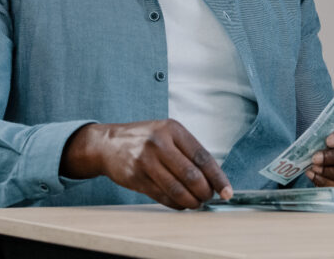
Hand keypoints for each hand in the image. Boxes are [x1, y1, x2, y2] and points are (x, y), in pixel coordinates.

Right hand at [61, 119, 231, 209]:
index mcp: (173, 129)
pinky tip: (182, 204)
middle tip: (209, 198)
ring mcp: (146, 161)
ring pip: (176, 188)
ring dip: (191, 201)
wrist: (108, 143)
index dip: (217, 177)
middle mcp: (159, 143)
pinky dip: (176, 204)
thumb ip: (188, 151)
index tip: (226, 191)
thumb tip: (213, 177)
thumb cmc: (144, 139)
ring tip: (197, 203)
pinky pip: (162, 196)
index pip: (202, 157)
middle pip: (191, 175)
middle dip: (205, 191)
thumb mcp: (167, 133)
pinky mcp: (135, 178)